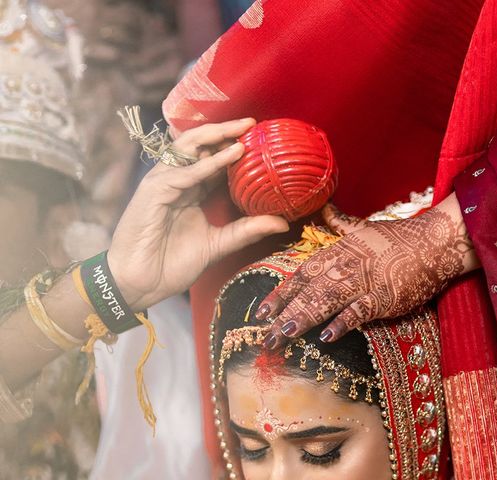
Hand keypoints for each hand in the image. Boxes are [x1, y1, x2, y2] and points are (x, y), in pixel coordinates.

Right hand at [108, 118, 288, 310]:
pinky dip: (207, 163)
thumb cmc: (172, 264)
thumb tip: (283, 223)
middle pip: (200, 146)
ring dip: (216, 137)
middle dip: (225, 131)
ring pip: (188, 149)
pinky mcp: (153, 192)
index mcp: (190, 189)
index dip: (233, 147)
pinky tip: (230, 154)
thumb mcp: (219, 244)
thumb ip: (247, 230)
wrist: (141, 283)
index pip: (212, 159)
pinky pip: (183, 173)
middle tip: (253, 123)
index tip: (260, 139)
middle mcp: (176, 181)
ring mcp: (162, 184)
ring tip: (243, 129)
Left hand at [256, 194, 477, 347]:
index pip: (303, 274)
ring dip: (305, 317)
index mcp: (339, 251)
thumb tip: (324, 209)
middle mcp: (347, 265)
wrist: (434, 242)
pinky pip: (361, 310)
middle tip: (266, 336)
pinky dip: (344, 322)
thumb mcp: (364, 227)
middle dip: (286, 313)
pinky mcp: (386, 296)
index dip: (282, 293)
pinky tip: (327, 337)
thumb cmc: (398, 238)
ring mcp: (366, 281)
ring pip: (328, 300)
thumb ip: (339, 224)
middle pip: (310, 291)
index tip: (262, 310)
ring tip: (284, 335)